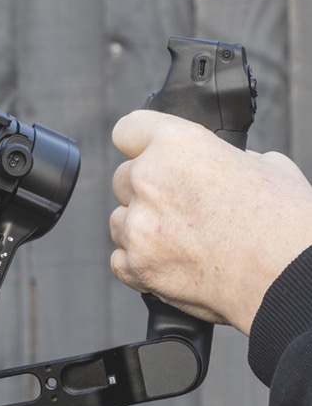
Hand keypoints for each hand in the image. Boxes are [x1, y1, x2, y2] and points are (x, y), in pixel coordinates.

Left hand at [109, 111, 311, 333]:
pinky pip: (120, 260)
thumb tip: (221, 167)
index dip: (141, 143)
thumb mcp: (264, 166)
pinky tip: (171, 261)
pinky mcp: (137, 267)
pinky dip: (139, 262)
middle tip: (179, 206)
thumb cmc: (282, 222)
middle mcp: (149, 181)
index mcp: (177, 144)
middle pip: (123, 179)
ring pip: (119, 220)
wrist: (285, 275)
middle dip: (146, 191)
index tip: (146, 154)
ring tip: (180, 238)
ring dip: (141, 227)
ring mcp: (139, 227)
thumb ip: (226, 160)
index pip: (129, 130)